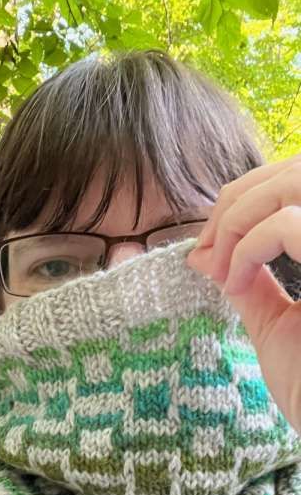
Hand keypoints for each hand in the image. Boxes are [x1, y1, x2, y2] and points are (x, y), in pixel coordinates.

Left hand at [186, 153, 300, 434]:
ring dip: (242, 215)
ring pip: (297, 182)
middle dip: (239, 198)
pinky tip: (234, 281)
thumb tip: (201, 254)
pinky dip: (250, 243)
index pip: (298, 176)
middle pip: (299, 167)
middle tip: (207, 244)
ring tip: (220, 264)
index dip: (246, 196)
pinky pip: (293, 225)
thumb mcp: (276, 327)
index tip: (209, 247)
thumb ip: (249, 283)